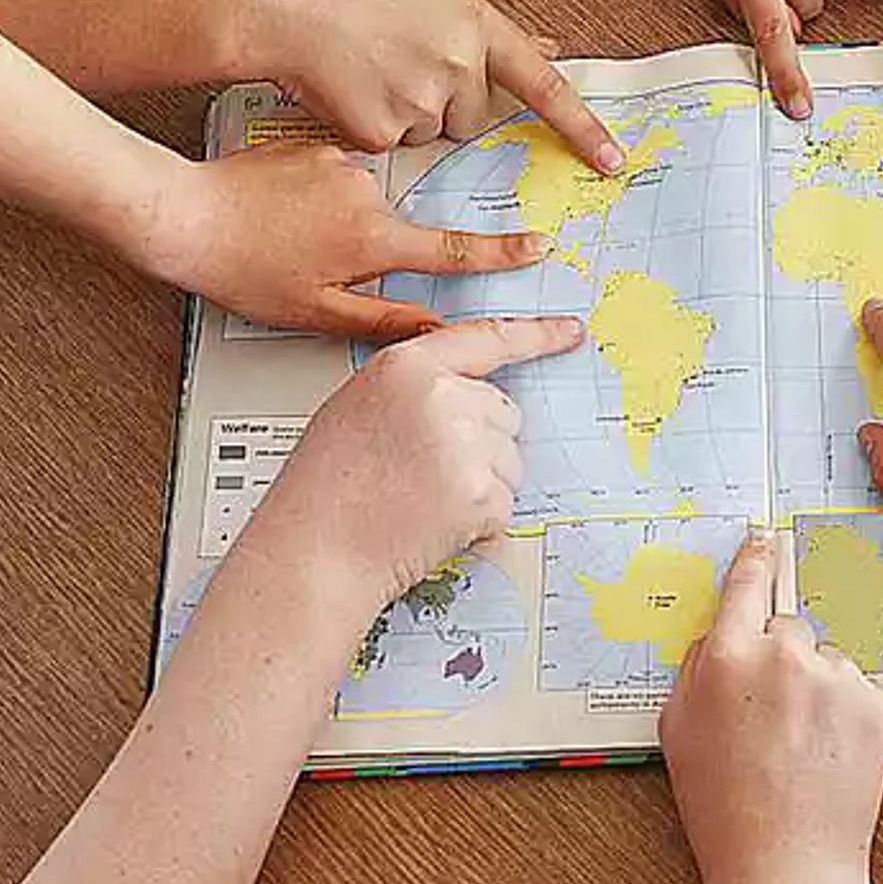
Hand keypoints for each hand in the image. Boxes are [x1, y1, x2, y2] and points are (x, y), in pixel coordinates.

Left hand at [153, 143, 550, 339]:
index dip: (502, 252)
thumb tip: (433, 332)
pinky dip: (318, 196)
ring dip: (338, 224)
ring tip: (284, 238)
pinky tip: (279, 212)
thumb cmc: (241, 269)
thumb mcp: (314, 314)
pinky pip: (336, 175)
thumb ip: (383, 322)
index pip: (453, 250)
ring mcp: (342, 163)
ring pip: (364, 202)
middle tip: (308, 263)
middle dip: (368, 249)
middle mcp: (366, 194)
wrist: (183, 214)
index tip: (538, 246)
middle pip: (397, 228)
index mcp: (372, 239)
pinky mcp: (316, 144)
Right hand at [213, 0, 618, 164]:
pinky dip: (368, 127)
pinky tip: (345, 87)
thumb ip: (488, 29)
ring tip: (365, 67)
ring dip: (403, 114)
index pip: (544, 85)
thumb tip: (548, 44)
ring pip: (428, 134)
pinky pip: (389, 147)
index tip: (614, 163)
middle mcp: (459, 65)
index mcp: (476, 24)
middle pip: (473, 117)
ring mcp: (422, 101)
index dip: (582, 128)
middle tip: (398, 63)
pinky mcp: (381, 132)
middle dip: (444, 103)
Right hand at [247, 315, 579, 608]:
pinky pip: (504, 505)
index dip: (536, 336)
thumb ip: (414, 390)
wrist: (314, 551)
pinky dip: (479, 522)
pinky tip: (432, 524)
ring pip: (510, 462)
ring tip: (421, 501)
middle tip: (425, 475)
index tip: (568, 332)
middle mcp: (439, 396)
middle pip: (504, 413)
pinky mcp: (479, 494)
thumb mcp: (359, 408)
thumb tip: (468, 398)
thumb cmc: (326, 489)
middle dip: (482, 445)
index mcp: (405, 367)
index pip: (487, 339)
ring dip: (481, 486)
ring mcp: (463, 444)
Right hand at [662, 532, 882, 883]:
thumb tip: (722, 632)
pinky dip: (849, 720)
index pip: (746, 583)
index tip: (765, 541)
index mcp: (729, 656)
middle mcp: (786, 655)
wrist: (786, 865)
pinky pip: (860, 694)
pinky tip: (829, 759)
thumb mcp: (678, 730)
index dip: (755, 560)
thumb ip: (697, 668)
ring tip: (801, 751)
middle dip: (781, 661)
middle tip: (770, 719)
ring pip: (828, 664)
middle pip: (788, 630)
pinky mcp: (880, 708)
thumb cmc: (722, 807)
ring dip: (818, 692)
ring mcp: (839, 679)